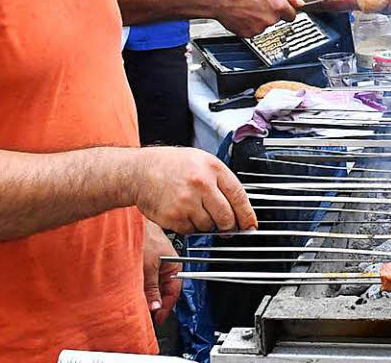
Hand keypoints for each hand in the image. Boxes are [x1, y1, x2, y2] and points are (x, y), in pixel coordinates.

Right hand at [132, 147, 257, 233]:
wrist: (140, 171)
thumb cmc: (170, 165)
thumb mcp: (200, 160)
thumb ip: (220, 181)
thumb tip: (237, 207)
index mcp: (212, 167)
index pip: (238, 196)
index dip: (247, 214)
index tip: (250, 225)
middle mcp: (201, 184)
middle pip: (226, 217)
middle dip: (228, 225)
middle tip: (224, 225)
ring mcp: (187, 201)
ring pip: (209, 226)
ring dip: (206, 223)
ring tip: (193, 207)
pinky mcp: (174, 217)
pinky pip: (191, 231)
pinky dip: (189, 226)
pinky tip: (182, 211)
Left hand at [143, 220, 181, 325]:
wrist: (131, 220)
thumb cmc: (144, 236)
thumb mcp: (148, 267)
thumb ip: (152, 289)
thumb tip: (156, 306)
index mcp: (174, 265)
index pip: (174, 292)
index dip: (166, 306)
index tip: (158, 317)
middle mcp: (166, 264)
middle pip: (163, 289)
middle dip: (155, 301)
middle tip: (147, 312)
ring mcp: (156, 262)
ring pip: (154, 284)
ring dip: (147, 293)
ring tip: (138, 301)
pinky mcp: (145, 260)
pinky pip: (146, 277)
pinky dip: (141, 285)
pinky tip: (133, 289)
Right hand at [209, 0, 299, 36]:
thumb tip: (300, 2)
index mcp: (278, 5)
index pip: (292, 15)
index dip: (285, 10)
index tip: (279, 7)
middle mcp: (271, 19)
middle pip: (277, 20)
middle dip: (271, 13)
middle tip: (258, 3)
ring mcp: (260, 28)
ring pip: (265, 26)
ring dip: (259, 19)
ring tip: (247, 7)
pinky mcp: (249, 34)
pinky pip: (253, 31)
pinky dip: (249, 25)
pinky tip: (242, 15)